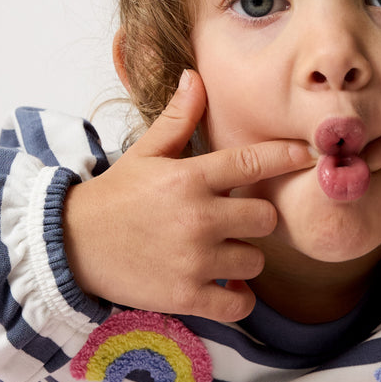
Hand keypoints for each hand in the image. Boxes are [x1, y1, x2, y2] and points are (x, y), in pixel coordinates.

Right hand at [62, 70, 312, 320]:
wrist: (70, 246)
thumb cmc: (114, 198)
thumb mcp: (144, 153)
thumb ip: (178, 119)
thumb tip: (196, 77)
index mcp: (188, 178)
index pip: (252, 162)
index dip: (287, 158)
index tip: (310, 156)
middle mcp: (197, 217)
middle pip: (265, 217)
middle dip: (255, 218)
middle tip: (233, 220)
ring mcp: (193, 259)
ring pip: (256, 260)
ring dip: (244, 258)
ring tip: (218, 253)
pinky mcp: (186, 296)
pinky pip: (239, 303)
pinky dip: (239, 300)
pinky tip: (226, 289)